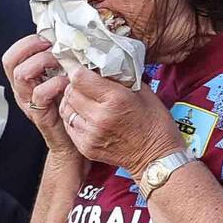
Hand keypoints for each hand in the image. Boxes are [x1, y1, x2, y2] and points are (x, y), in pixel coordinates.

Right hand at [1, 34, 79, 159]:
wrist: (72, 143)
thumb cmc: (69, 109)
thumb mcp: (61, 81)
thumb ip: (58, 63)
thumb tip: (67, 39)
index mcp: (24, 81)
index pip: (11, 55)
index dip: (27, 42)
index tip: (47, 39)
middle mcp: (22, 90)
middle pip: (11, 61)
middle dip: (33, 48)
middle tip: (53, 48)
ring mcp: (28, 103)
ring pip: (21, 74)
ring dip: (43, 62)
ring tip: (60, 64)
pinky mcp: (40, 114)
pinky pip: (39, 93)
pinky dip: (54, 83)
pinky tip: (67, 83)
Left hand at [58, 66, 185, 178]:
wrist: (156, 158)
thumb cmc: (154, 123)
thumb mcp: (144, 92)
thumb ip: (120, 77)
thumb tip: (102, 65)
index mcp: (115, 99)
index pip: (80, 77)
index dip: (79, 71)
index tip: (83, 70)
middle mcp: (99, 117)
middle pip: (70, 92)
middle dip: (74, 85)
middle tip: (83, 84)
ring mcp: (90, 134)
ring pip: (66, 108)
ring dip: (72, 101)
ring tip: (84, 99)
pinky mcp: (85, 147)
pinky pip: (69, 125)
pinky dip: (73, 117)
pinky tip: (85, 115)